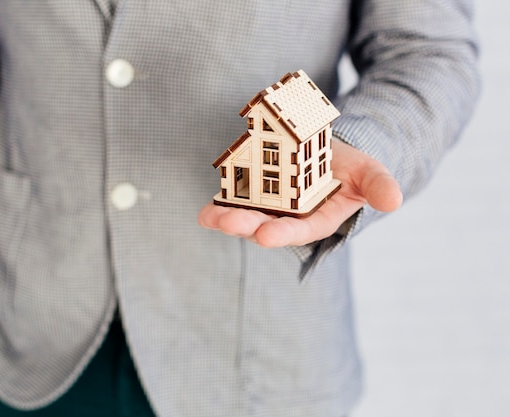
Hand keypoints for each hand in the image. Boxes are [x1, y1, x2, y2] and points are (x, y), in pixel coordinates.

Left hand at [198, 139, 402, 246]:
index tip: (266, 236)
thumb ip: (378, 186)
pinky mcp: (252, 191)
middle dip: (246, 226)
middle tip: (228, 223)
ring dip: (226, 218)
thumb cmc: (350, 169)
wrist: (328, 150)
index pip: (299, 230)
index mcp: (316, 219)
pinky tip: (207, 209)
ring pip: (245, 215)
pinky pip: (234, 198)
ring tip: (209, 217)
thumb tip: (395, 200)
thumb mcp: (368, 173)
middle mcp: (288, 218)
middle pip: (265, 225)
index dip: (283, 233)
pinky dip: (220, 203)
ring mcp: (268, 206)